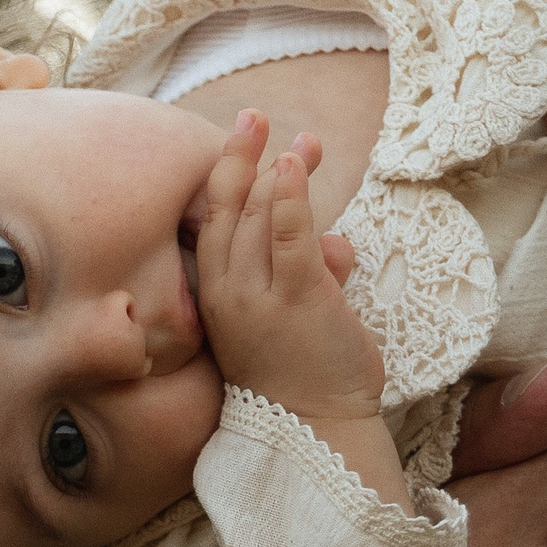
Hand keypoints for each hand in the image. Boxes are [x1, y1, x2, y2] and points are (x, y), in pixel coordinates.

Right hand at [196, 110, 378, 421]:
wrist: (315, 430)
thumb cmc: (304, 379)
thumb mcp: (293, 320)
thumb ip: (309, 275)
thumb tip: (335, 244)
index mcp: (217, 298)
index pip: (211, 225)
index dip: (221, 178)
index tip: (239, 143)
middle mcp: (227, 293)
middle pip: (227, 210)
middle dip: (238, 157)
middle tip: (252, 116)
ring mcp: (259, 295)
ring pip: (258, 217)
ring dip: (277, 168)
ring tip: (300, 137)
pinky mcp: (298, 298)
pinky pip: (289, 236)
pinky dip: (289, 197)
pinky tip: (292, 164)